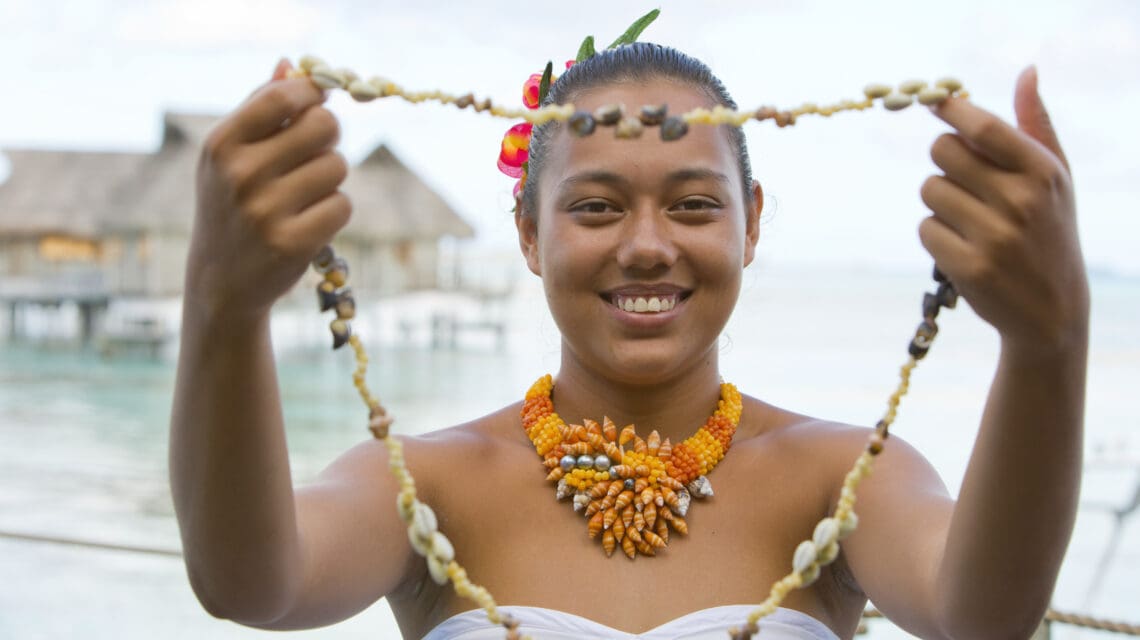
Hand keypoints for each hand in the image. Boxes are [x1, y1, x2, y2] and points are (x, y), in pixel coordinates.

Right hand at [187, 59, 350, 319]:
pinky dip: (334, 211)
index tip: (315, 104)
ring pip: (337, 166)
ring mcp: (265, 211)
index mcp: (222, 143)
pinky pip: (342, 205)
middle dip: (328, 137)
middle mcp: (240, 174)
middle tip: (314, 155)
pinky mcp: (292, 243)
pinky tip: (310, 222)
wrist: (221, 280)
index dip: (312, 95)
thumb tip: (291, 65)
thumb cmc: (232, 204)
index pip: (284, 96)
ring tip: (304, 195)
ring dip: (331, 179)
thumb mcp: (231, 155)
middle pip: (324, 126)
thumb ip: (260, 107)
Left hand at [918, 66, 1087, 356]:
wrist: (1053, 311)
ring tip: (970, 221)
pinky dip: (935, 234)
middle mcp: (1020, 201)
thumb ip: (1036, 125)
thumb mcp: (1056, 179)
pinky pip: (924, 227)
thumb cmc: (1049, 231)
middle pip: (942, 151)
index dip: (951, 110)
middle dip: (945, 161)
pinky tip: (962, 247)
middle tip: (964, 181)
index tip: (935, 103)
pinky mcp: (967, 267)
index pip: (984, 126)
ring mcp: (994, 236)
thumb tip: (1026, 72)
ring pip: (929, 189)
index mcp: (1042, 172)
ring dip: (940, 201)